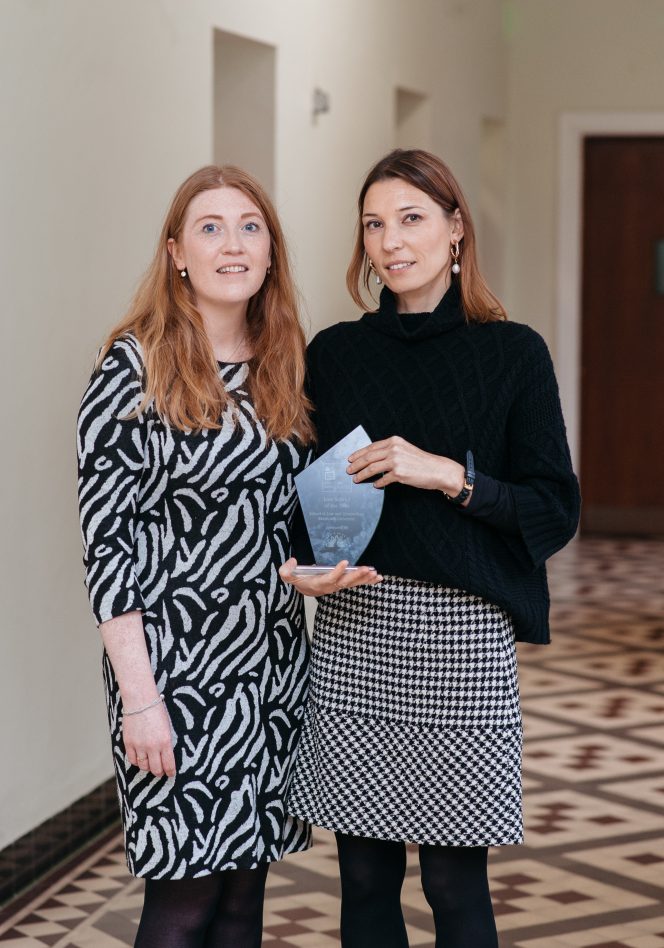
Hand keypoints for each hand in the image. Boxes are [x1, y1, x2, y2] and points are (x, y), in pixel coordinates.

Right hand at [123, 701, 175, 778]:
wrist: (140, 700)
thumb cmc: (156, 710)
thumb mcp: (167, 727)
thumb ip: (166, 742)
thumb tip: (166, 755)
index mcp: (165, 741)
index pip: (169, 764)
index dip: (170, 772)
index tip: (171, 774)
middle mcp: (152, 746)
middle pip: (156, 769)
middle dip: (159, 772)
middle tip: (160, 771)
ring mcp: (139, 746)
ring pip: (143, 766)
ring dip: (148, 767)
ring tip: (150, 765)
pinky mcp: (129, 743)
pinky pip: (132, 760)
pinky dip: (136, 762)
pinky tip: (140, 759)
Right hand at [279, 557, 382, 596]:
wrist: (306, 588)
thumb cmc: (299, 580)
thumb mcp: (289, 576)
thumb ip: (287, 571)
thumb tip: (292, 561)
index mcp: (319, 583)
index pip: (329, 578)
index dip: (337, 571)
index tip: (345, 562)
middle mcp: (331, 586)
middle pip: (345, 582)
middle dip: (356, 576)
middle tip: (367, 570)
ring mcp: (338, 586)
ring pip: (353, 583)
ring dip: (365, 579)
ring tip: (375, 574)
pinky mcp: (344, 584)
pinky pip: (357, 583)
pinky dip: (368, 580)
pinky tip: (378, 577)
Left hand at [347, 436, 464, 492]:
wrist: (438, 470)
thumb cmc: (422, 461)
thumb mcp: (405, 450)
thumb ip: (390, 451)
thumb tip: (372, 459)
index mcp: (394, 441)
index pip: (371, 447)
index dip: (358, 454)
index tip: (350, 459)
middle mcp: (394, 449)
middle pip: (368, 457)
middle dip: (356, 465)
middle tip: (348, 470)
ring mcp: (396, 461)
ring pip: (372, 469)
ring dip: (362, 475)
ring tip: (356, 479)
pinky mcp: (399, 474)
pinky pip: (383, 480)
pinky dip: (377, 483)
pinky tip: (375, 485)